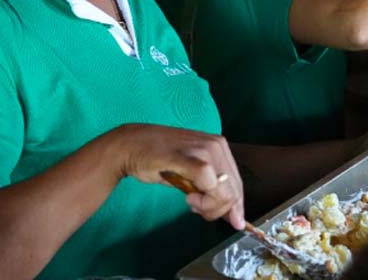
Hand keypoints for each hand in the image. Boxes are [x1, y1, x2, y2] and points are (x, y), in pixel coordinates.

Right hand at [111, 124, 245, 228]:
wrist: (131, 146)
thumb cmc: (159, 160)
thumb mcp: (191, 174)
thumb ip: (210, 189)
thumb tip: (231, 214)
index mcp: (220, 147)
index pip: (237, 183)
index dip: (236, 207)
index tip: (234, 222)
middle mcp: (216, 145)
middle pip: (233, 190)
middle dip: (219, 210)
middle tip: (198, 209)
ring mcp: (204, 149)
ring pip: (224, 190)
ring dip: (209, 206)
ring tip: (190, 200)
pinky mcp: (188, 157)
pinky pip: (208, 182)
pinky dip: (202, 198)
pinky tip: (189, 197)